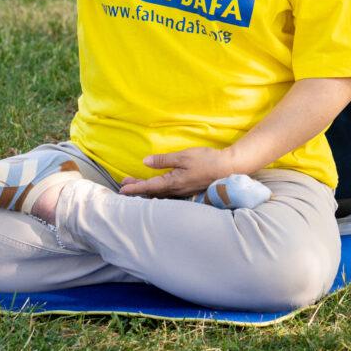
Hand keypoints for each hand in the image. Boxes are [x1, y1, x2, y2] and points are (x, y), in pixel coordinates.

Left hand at [118, 147, 234, 198]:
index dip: (134, 188)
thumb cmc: (206, 160)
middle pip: (152, 192)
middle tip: (124, 184)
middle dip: (137, 188)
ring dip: (146, 189)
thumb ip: (164, 160)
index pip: (149, 187)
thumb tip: (145, 162)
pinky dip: (157, 190)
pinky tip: (156, 187)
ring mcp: (182, 192)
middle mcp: (175, 190)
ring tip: (136, 184)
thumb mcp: (183, 157)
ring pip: (159, 193)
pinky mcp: (187, 190)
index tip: (122, 189)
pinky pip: (168, 193)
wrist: (228, 168)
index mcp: (172, 183)